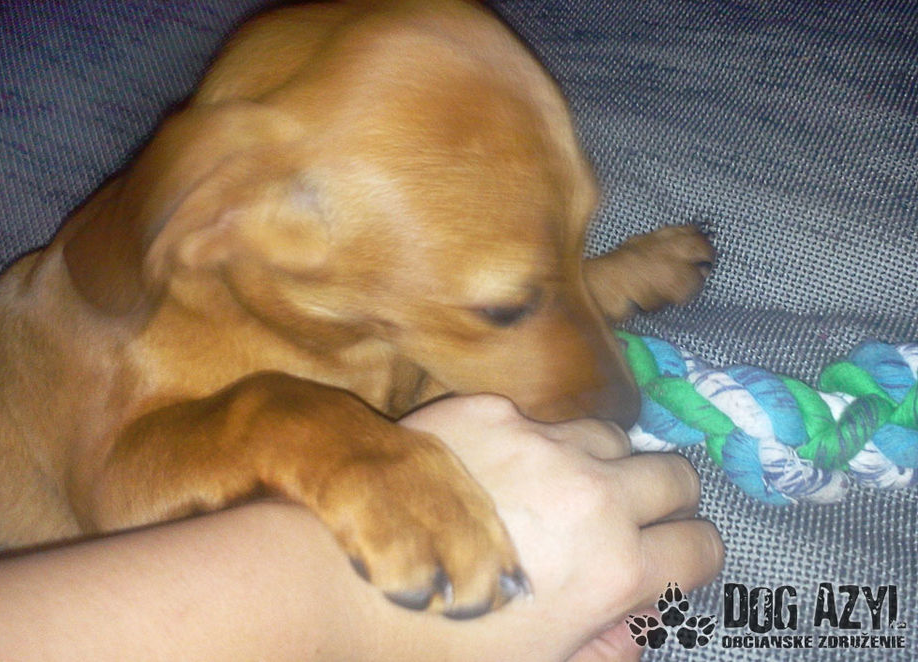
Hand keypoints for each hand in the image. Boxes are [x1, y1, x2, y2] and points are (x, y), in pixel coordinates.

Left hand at [397, 394, 723, 660]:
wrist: (347, 580)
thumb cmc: (440, 640)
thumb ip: (599, 648)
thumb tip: (631, 631)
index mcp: (615, 567)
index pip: (703, 545)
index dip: (690, 558)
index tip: (667, 560)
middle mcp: (591, 494)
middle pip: (675, 474)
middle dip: (664, 500)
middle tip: (626, 518)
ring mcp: (542, 443)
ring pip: (612, 436)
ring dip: (602, 464)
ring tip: (559, 491)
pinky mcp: (492, 411)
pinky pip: (540, 419)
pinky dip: (534, 444)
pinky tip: (494, 473)